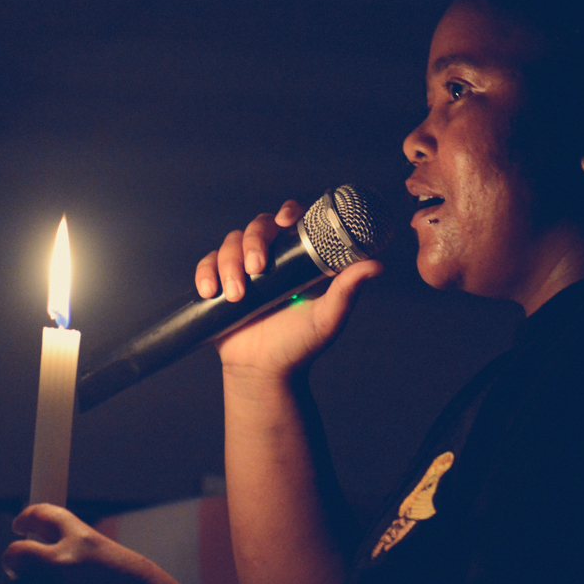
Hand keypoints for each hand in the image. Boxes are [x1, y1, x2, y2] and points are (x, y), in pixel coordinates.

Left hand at [0, 504, 187, 583]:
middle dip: (13, 565)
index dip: (25, 520)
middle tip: (19, 575)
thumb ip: (91, 563)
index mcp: (83, 541)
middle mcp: (61, 566)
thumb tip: (75, 576)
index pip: (41, 515)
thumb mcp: (125, 564)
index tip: (19, 526)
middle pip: (14, 555)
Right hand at [194, 201, 383, 378]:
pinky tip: (209, 291)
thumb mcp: (328, 317)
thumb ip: (347, 291)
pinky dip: (205, 273)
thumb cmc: (300, 344)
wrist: (264, 372)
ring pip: (230, 243)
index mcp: (297, 258)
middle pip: (258, 225)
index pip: (293, 220)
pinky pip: (207, 264)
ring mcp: (242, 268)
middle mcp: (270, 257)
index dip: (288, 211)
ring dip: (229, 263)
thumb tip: (377, 266)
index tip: (286, 221)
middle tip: (257, 269)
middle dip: (253, 242)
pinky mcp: (219, 282)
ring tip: (237, 295)